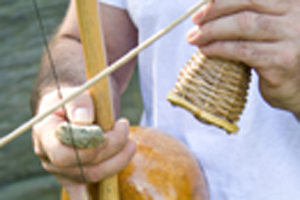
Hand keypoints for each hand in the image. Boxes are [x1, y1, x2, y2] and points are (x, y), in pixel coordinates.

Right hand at [32, 87, 135, 199]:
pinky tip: (107, 198)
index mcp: (45, 133)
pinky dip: (93, 197)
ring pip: (91, 176)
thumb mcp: (76, 92)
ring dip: (117, 161)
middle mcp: (48, 155)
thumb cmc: (74, 99)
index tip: (119, 125)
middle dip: (113, 149)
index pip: (65, 153)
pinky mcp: (72, 175)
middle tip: (126, 128)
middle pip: (83, 167)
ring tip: (131, 143)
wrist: (70, 106)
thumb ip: (79, 103)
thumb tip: (85, 120)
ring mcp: (59, 169)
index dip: (94, 146)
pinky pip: (81, 193)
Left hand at [187, 0, 299, 117]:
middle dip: (215, 10)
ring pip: (243, 25)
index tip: (202, 5)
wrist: (298, 88)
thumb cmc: (277, 55)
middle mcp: (296, 15)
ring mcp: (292, 38)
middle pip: (248, 2)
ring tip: (195, 37)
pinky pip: (242, 50)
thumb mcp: (269, 28)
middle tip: (196, 21)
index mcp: (291, 2)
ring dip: (212, 30)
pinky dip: (219, 48)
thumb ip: (249, 14)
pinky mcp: (282, 61)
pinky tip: (206, 50)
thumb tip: (210, 5)